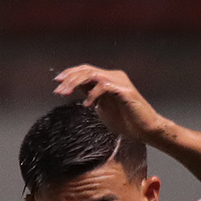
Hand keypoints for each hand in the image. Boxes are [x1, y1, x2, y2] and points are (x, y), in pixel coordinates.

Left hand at [53, 65, 170, 143]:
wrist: (144, 129)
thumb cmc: (125, 121)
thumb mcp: (102, 107)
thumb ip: (91, 96)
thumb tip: (75, 90)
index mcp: (108, 79)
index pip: (86, 70)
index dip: (70, 74)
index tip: (57, 82)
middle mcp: (114, 76)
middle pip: (87, 70)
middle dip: (70, 79)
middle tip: (58, 90)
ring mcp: (120, 82)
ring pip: (93, 75)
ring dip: (76, 83)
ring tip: (66, 94)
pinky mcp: (125, 91)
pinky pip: (104, 86)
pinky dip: (93, 95)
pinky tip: (87, 105)